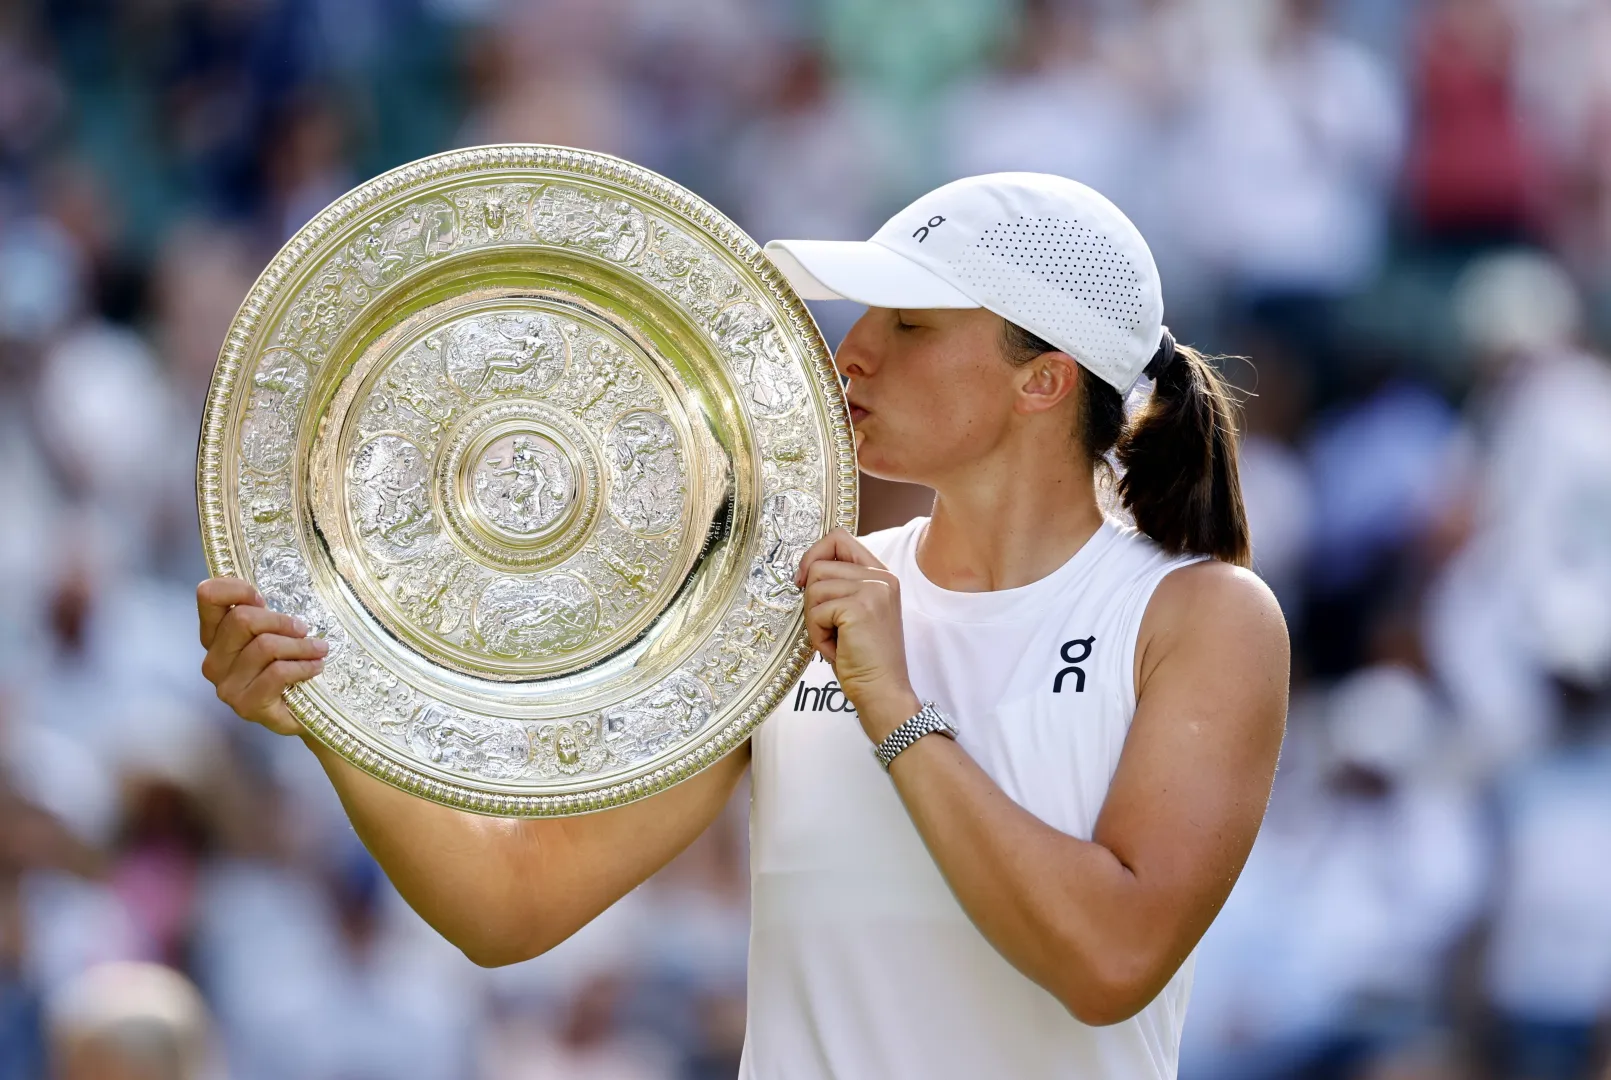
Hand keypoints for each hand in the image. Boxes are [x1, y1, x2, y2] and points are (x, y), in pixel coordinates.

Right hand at [197, 577, 327, 736]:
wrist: (304, 713)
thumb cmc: (289, 667)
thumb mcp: (276, 634)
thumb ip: (267, 614)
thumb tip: (281, 588)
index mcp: (214, 636)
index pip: (208, 596)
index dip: (237, 589)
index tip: (264, 599)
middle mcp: (213, 661)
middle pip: (242, 620)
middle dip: (281, 621)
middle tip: (304, 629)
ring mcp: (226, 686)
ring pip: (265, 646)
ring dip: (301, 645)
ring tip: (319, 650)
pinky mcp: (246, 705)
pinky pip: (278, 672)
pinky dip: (303, 666)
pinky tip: (316, 667)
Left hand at [795, 528, 919, 741]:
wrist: (882, 690)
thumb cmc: (863, 659)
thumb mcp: (854, 613)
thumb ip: (841, 585)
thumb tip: (804, 570)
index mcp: (881, 575)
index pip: (839, 538)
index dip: (814, 555)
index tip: (804, 580)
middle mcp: (881, 577)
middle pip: (820, 565)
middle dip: (812, 600)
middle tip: (829, 627)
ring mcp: (873, 590)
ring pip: (814, 588)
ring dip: (814, 619)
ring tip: (835, 639)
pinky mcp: (859, 607)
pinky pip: (815, 611)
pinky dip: (817, 633)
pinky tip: (837, 648)